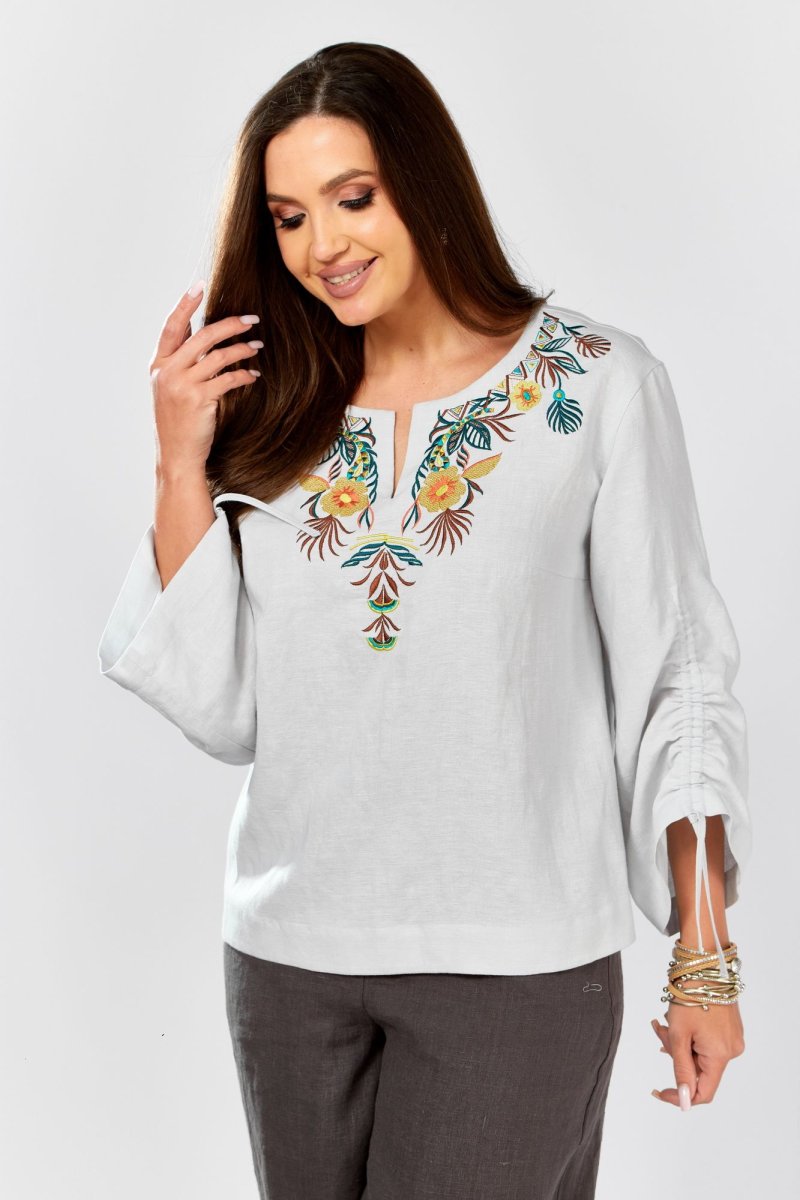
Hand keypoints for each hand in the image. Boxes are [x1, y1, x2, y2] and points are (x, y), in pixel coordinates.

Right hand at [149, 282, 262, 476]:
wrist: (176, 455)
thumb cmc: (177, 422)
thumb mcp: (169, 389)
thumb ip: (180, 363)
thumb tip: (202, 336)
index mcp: (158, 365)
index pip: (171, 326)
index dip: (185, 304)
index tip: (199, 286)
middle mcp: (167, 371)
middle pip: (202, 336)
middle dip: (229, 324)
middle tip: (251, 319)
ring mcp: (182, 385)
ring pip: (218, 355)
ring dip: (241, 349)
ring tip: (257, 347)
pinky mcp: (199, 399)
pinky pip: (228, 379)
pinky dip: (243, 374)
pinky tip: (253, 374)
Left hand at [650, 991, 744, 1108]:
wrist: (705, 963)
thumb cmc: (692, 995)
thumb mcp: (679, 1035)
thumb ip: (681, 1070)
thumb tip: (684, 1101)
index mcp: (721, 1055)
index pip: (703, 1092)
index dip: (681, 1095)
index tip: (659, 1090)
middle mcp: (731, 1050)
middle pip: (699, 1069)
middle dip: (675, 1055)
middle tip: (660, 1030)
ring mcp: (731, 1038)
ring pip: (700, 1053)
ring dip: (680, 1042)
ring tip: (666, 1019)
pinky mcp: (729, 1027)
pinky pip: (706, 1041)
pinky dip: (690, 1035)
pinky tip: (678, 1018)